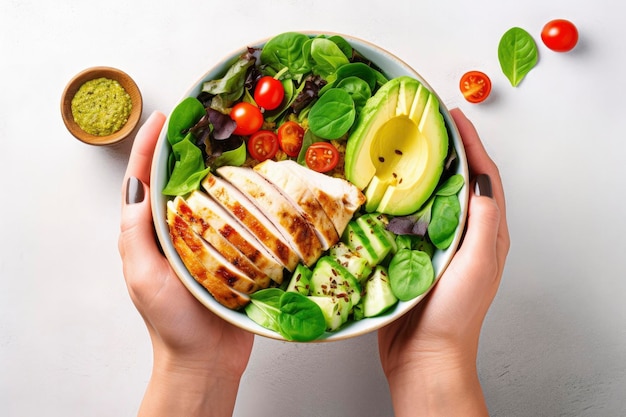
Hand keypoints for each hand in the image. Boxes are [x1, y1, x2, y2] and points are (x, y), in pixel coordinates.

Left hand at [118, 111, 253, 416]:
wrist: (207, 358)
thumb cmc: (171, 323)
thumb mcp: (143, 277)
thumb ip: (136, 235)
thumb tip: (138, 189)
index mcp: (150, 233)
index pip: (145, 181)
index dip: (151, 147)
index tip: (165, 118)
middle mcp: (177, 232)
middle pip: (180, 181)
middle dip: (188, 148)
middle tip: (205, 121)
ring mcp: (207, 241)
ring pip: (211, 196)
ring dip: (220, 168)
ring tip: (234, 142)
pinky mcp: (233, 253)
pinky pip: (238, 219)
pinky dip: (246, 198)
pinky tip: (258, 184)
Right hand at [378, 108, 509, 415]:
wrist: (424, 356)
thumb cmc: (454, 316)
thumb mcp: (475, 267)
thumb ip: (481, 226)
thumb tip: (479, 183)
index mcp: (486, 234)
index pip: (484, 178)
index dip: (472, 144)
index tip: (454, 115)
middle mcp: (464, 235)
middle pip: (459, 181)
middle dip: (447, 149)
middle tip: (426, 124)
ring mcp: (438, 244)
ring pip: (432, 196)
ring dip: (421, 170)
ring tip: (402, 146)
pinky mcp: (412, 254)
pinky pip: (407, 217)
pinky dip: (398, 198)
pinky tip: (381, 188)